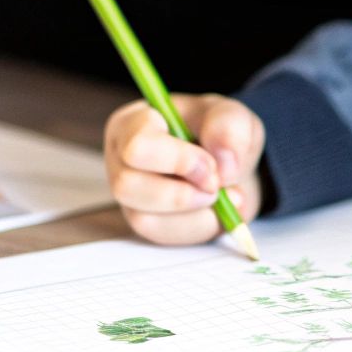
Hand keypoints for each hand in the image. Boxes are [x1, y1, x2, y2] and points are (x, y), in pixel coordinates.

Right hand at [105, 93, 263, 244]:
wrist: (227, 164)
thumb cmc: (218, 133)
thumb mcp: (232, 116)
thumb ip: (230, 128)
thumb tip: (223, 165)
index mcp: (131, 123)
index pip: (138, 146)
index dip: (180, 161)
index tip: (212, 167)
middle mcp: (119, 159)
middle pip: (126, 186)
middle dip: (180, 194)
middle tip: (216, 186)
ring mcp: (128, 195)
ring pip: (142, 218)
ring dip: (192, 214)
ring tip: (222, 197)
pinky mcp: (144, 221)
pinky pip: (162, 235)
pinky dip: (198, 227)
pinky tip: (215, 210)